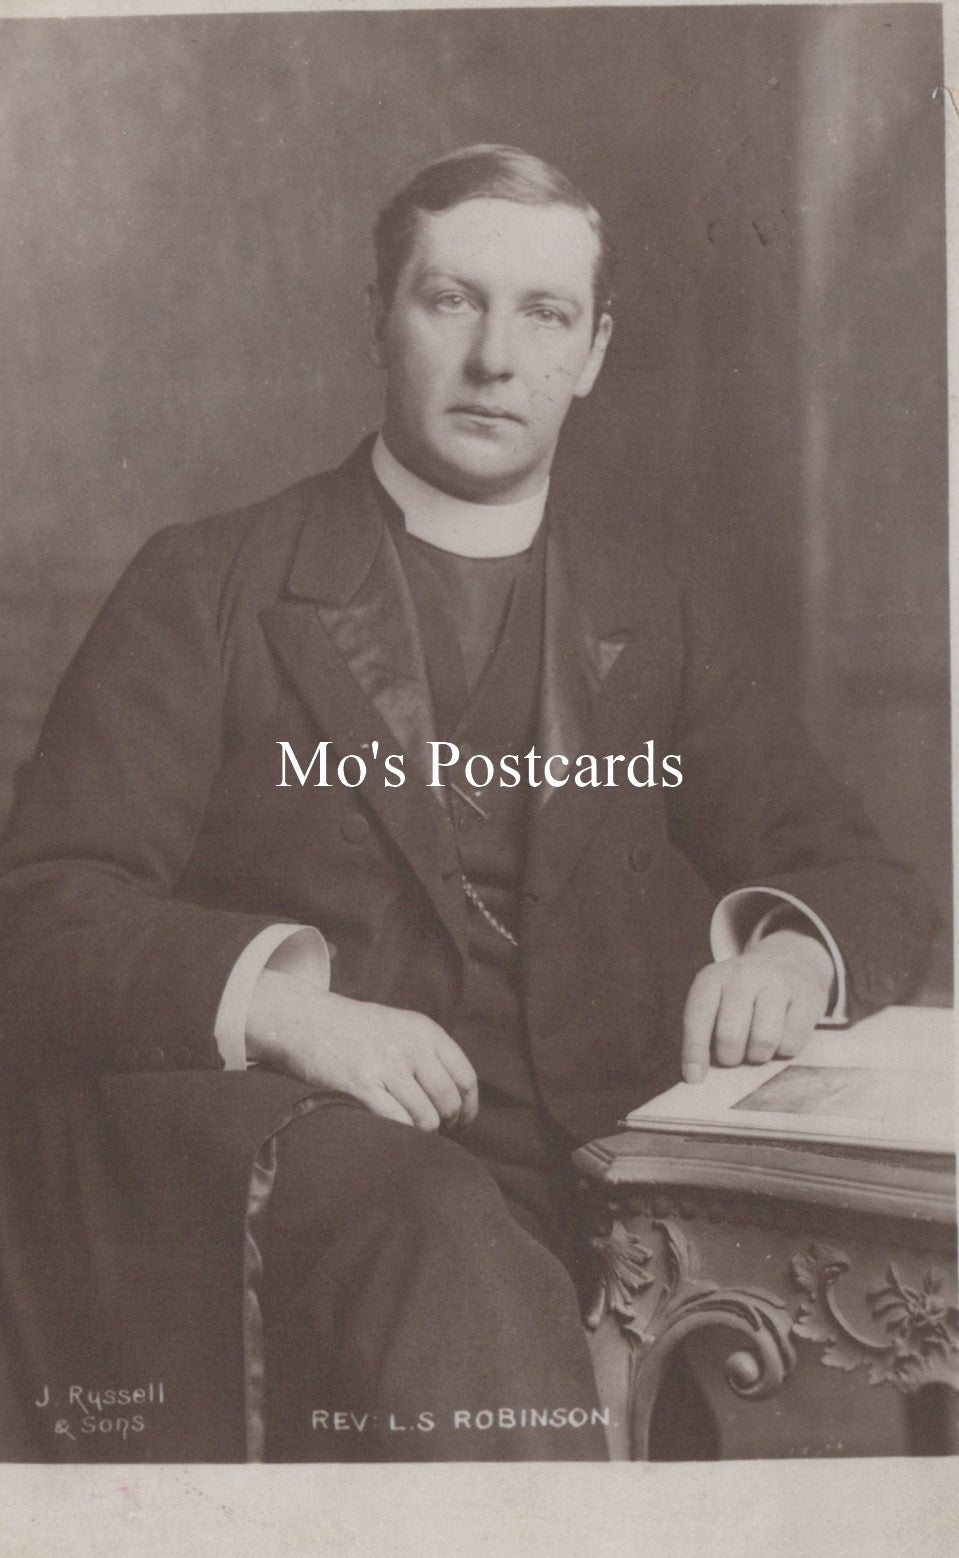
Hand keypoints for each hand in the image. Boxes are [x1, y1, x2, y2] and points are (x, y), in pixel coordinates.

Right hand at [246, 971, 478, 1130]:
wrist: (305, 1020)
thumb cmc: (354, 1029)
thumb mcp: (399, 1026)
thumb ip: (428, 1053)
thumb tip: (455, 1097)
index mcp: (425, 1031)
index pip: (465, 1077)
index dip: (469, 1107)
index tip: (463, 1123)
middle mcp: (411, 1046)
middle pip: (448, 1101)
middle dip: (446, 1124)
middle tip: (436, 1132)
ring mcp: (386, 1066)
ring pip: (425, 1117)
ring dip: (423, 1133)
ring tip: (413, 1134)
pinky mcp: (361, 1086)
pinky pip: (397, 1122)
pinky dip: (401, 1135)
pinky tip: (395, 1134)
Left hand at [681, 929, 833, 1082]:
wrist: (791, 959)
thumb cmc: (745, 993)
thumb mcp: (717, 998)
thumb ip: (705, 1031)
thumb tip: (698, 1074)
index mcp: (713, 978)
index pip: (697, 1017)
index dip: (695, 1051)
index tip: (694, 1077)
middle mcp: (743, 977)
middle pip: (730, 1035)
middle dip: (730, 1057)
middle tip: (735, 1055)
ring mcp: (777, 984)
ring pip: (763, 1041)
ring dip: (758, 1055)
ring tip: (758, 1046)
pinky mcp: (807, 998)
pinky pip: (791, 1043)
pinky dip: (784, 1051)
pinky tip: (782, 1036)